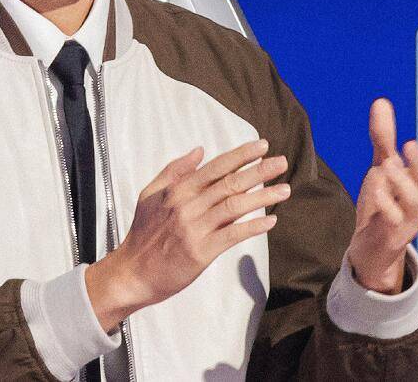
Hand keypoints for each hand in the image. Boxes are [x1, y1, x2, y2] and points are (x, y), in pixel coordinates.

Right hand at [86, 139, 289, 331]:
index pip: (215, 167)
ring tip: (284, 189)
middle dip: (258, 171)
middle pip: (229, 183)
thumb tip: (199, 150)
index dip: (240, 155)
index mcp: (177, 190)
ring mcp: (195, 228)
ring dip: (262, 197)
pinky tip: (270, 221)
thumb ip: (174, 170)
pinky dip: (252, 227)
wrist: (133, 271)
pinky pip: (232, 235)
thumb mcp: (151, 194)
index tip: (261, 146)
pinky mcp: (201, 252)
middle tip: (281, 162)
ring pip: (234, 207)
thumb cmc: (143, 233)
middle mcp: (187, 206)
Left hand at [347, 97, 417, 293]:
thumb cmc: (383, 203)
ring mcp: (408, 219)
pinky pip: (393, 220)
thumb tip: (381, 102)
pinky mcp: (392, 233)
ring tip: (387, 165)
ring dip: (402, 182)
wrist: (371, 245)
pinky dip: (386, 205)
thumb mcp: (382, 165)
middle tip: (407, 144)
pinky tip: (375, 191)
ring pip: (413, 202)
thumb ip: (383, 137)